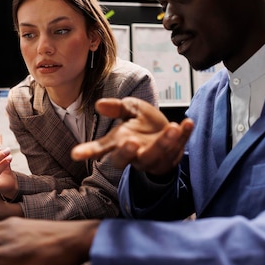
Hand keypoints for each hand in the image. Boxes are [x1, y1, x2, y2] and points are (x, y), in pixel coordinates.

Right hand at [71, 97, 193, 175]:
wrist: (169, 134)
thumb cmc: (144, 124)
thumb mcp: (131, 110)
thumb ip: (118, 108)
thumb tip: (99, 104)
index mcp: (119, 143)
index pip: (101, 149)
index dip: (88, 151)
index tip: (75, 154)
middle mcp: (134, 154)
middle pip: (125, 160)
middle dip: (128, 152)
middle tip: (131, 142)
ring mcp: (154, 158)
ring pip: (156, 155)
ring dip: (164, 142)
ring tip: (171, 127)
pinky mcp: (173, 156)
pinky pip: (179, 147)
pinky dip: (184, 135)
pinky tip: (188, 123)